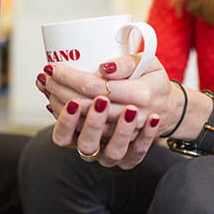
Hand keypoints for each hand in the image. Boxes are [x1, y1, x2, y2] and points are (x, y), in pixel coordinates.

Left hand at [35, 54, 182, 168]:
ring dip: (59, 109)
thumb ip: (128, 62)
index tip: (53, 66)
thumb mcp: (150, 64)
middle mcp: (131, 121)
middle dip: (60, 91)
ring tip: (47, 90)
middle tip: (45, 76)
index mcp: (141, 96)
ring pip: (81, 129)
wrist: (167, 111)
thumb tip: (103, 67)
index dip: (70, 77)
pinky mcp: (112, 151)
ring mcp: (122, 139)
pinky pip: (81, 143)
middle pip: (85, 108)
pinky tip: (52, 107)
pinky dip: (64, 125)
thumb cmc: (154, 83)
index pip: (96, 88)